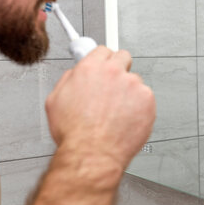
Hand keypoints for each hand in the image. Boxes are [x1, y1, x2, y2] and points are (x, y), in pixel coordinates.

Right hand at [45, 46, 155, 167]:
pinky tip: (127, 120)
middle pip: (123, 58)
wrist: (92, 154)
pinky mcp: (148, 100)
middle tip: (114, 87)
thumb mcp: (56, 100)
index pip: (103, 51)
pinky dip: (139, 107)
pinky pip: (145, 98)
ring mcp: (133, 86)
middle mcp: (114, 73)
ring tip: (117, 113)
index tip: (105, 66)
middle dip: (119, 69)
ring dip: (129, 93)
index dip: (103, 61)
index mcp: (90, 69)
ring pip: (135, 81)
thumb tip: (77, 74)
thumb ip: (69, 80)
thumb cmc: (75, 133)